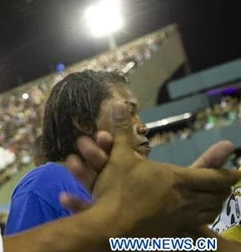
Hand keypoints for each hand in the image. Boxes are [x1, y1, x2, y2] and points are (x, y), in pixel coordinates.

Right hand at [80, 103, 239, 236]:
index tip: (240, 172)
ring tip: (216, 200)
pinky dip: (203, 223)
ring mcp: (182, 219)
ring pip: (210, 213)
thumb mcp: (118, 157)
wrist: (111, 227)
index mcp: (178, 179)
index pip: (213, 176)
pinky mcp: (174, 233)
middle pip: (216, 196)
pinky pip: (198, 228)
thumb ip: (121, 132)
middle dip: (224, 189)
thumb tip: (118, 104)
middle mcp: (186, 200)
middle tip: (227, 185)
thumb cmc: (118, 190)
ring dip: (215, 205)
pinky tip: (199, 221)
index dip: (229, 174)